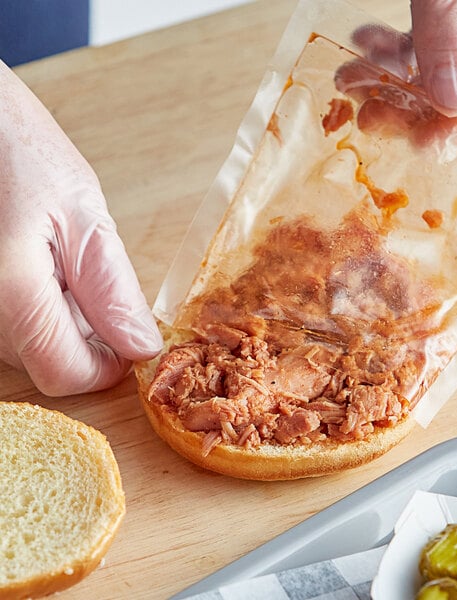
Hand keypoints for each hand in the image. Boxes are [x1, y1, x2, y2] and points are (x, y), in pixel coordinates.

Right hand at [0, 61, 162, 395]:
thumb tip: (141, 346)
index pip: (64, 374)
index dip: (106, 367)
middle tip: (101, 287)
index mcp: (11, 291)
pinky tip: (47, 269)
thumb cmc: (18, 153)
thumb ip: (112, 290)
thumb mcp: (83, 215)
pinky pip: (10, 324)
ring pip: (27, 347)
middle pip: (45, 364)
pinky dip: (40, 310)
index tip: (132, 342)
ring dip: (64, 325)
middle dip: (88, 341)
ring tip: (68, 267)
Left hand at [353, 0, 456, 118]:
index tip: (425, 142)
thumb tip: (454, 104)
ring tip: (354, 84)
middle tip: (375, 121)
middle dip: (420, 104)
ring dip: (394, 77)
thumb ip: (455, 28)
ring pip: (440, 59)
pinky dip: (391, 44)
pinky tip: (363, 43)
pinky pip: (423, 31)